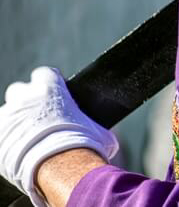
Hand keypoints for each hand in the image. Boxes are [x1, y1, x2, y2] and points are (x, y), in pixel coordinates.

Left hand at [0, 67, 117, 206]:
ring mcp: (7, 117)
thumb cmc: (83, 146)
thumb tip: (105, 133)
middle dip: (25, 101)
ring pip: (6, 114)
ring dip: (14, 123)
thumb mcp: (99, 129)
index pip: (44, 73)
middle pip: (19, 90)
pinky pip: (0, 135)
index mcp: (50, 87)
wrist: (60, 168)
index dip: (48, 84)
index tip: (52, 96)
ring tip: (26, 140)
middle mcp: (25, 97)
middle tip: (37, 118)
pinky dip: (6, 141)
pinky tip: (17, 152)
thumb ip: (94, 123)